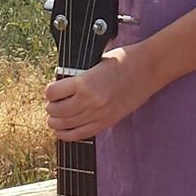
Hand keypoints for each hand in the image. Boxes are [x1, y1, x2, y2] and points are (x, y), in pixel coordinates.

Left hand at [44, 43, 158, 140]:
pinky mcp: (107, 123)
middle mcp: (90, 101)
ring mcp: (99, 114)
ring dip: (55, 122)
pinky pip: (81, 134)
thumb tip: (62, 86)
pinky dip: (67, 135)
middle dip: (50, 108)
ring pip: (66, 125)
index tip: (50, 91)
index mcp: (85, 82)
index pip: (53, 92)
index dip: (48, 92)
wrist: (148, 69)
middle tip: (51, 104)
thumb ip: (79, 76)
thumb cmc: (123, 60)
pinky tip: (61, 132)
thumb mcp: (95, 62)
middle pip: (57, 111)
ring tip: (54, 118)